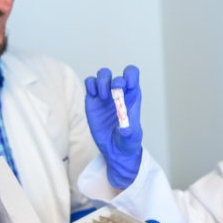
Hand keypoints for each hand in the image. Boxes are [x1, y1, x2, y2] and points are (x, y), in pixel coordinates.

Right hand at [85, 66, 142, 188]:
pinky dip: (90, 85)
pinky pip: (90, 83)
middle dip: (114, 82)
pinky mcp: (93, 99)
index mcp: (132, 95)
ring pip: (103, 75)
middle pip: (116, 75)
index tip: (126, 86)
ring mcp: (105, 94)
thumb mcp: (131, 137)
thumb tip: (124, 128)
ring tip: (102, 96)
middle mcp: (119, 92)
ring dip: (102, 82)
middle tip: (113, 95)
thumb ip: (129, 131)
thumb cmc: (127, 140)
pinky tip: (93, 96)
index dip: (129, 75)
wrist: (114, 148)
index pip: (132, 74)